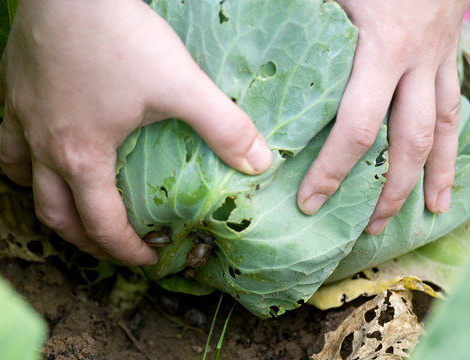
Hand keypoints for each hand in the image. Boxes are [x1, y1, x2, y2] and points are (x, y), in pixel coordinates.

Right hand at [0, 0, 272, 264]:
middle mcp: (44, 144)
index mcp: (82, 156)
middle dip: (82, 239)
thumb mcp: (181, 84)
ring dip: (45, 198)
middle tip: (109, 244)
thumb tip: (259, 162)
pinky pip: (5, 130)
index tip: (147, 257)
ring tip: (69, 203)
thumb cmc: (119, 36)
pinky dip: (22, 148)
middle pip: (54, 214)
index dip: (125, 250)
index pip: (101, 224)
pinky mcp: (11, 85)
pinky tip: (38, 139)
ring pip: (21, 176)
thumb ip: (223, 125)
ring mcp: (21, 115)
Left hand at [297, 0, 468, 234]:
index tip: (311, 201)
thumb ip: (295, 12)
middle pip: (408, 141)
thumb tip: (245, 30)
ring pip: (445, 129)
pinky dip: (455, 138)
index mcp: (383, 48)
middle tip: (371, 227)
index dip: (333, 170)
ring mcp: (440, 57)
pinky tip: (447, 161)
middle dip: (391, 190)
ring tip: (426, 210)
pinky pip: (458, 103)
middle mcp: (417, 61)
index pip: (356, 127)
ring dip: (433, 174)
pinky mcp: (449, 50)